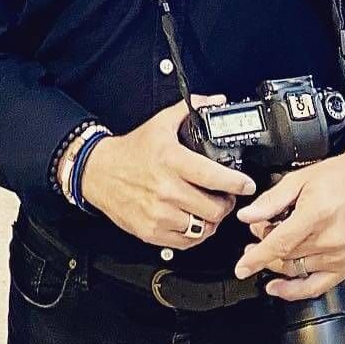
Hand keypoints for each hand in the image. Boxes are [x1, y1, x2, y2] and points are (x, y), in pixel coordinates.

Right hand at [81, 97, 256, 248]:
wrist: (97, 172)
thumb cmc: (130, 152)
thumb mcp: (159, 124)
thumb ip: (189, 110)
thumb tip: (216, 101)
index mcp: (170, 160)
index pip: (214, 177)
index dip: (237, 183)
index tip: (247, 184)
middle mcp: (165, 189)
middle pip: (214, 208)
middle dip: (226, 203)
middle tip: (224, 196)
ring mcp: (158, 213)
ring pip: (203, 227)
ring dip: (211, 220)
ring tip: (208, 209)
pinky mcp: (151, 231)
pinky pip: (186, 241)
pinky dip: (195, 233)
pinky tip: (192, 220)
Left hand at [233, 143, 344, 299]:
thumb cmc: (339, 177)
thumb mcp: (297, 180)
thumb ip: (270, 201)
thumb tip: (246, 216)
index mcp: (317, 216)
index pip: (280, 244)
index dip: (256, 258)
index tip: (241, 268)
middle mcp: (331, 240)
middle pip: (285, 257)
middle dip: (264, 248)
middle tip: (256, 234)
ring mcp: (341, 255)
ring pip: (297, 270)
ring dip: (277, 263)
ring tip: (271, 247)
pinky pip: (319, 286)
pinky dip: (297, 290)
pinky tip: (281, 288)